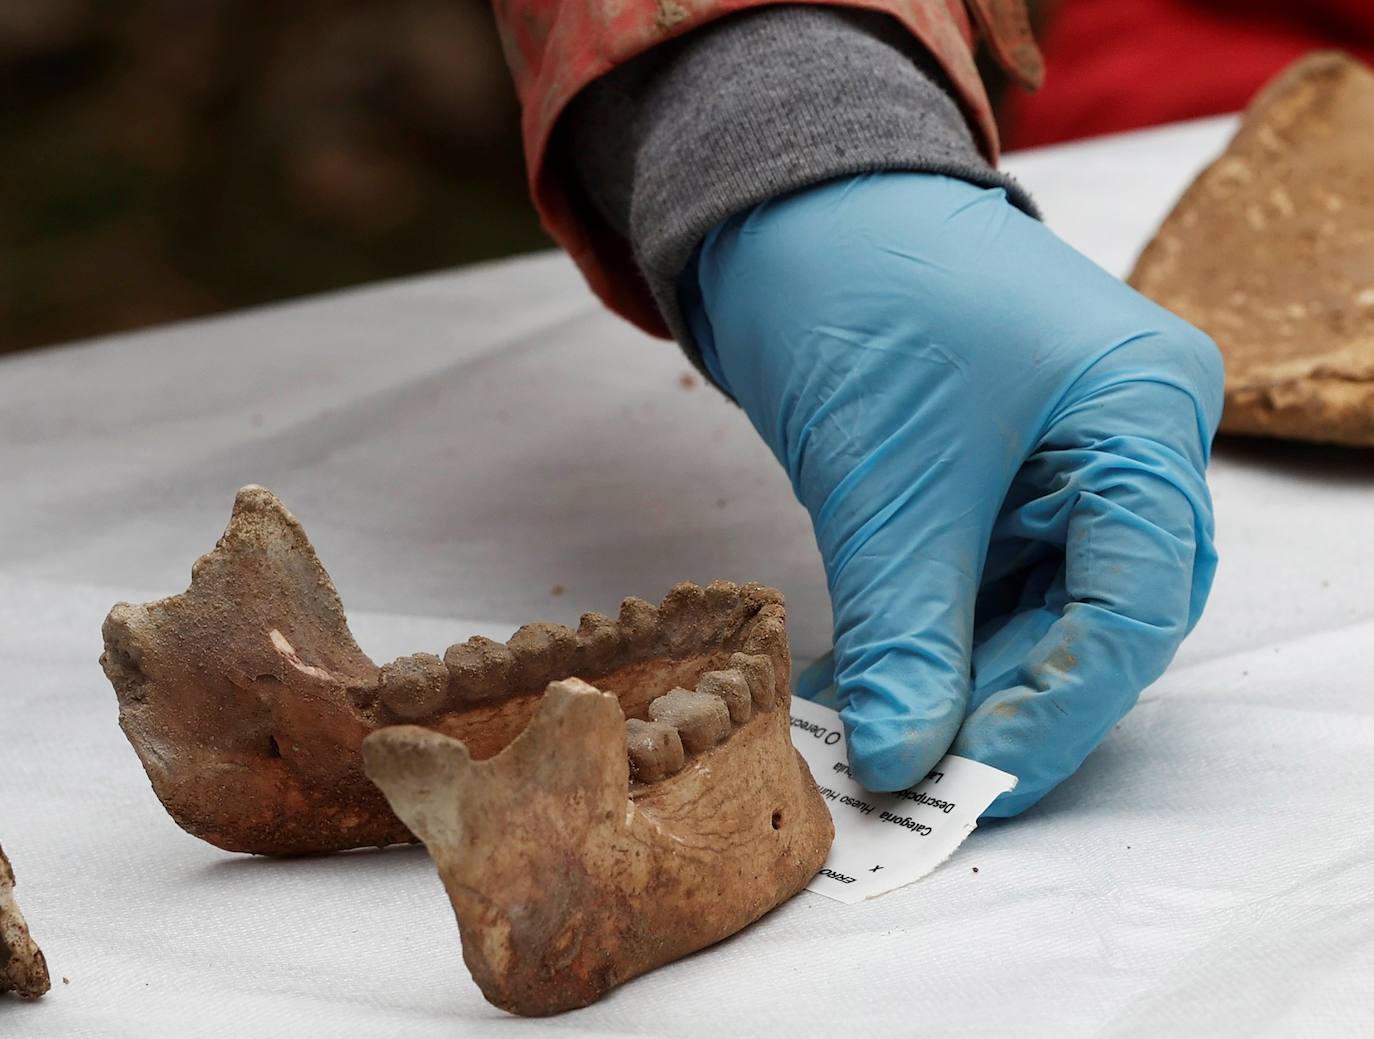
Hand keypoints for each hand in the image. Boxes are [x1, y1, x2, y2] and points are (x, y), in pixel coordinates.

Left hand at [680, 173, 1222, 814]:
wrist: (783, 207)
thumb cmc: (859, 292)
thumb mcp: (888, 480)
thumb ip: (905, 630)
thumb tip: (901, 760)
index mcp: (1141, 414)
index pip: (1137, 601)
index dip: (1059, 708)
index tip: (973, 781)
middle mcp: (1126, 442)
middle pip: (1096, 617)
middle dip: (1003, 703)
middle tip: (918, 775)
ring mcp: (1065, 459)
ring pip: (1032, 612)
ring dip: (953, 681)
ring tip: (872, 735)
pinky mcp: (999, 475)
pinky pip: (980, 582)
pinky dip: (925, 637)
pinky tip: (864, 683)